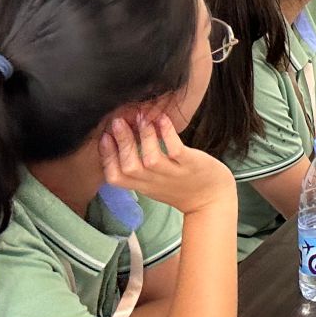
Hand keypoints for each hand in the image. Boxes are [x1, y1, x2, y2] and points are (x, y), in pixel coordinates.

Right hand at [99, 115, 233, 215]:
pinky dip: (167, 134)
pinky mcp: (191, 165)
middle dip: (121, 142)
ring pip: (151, 159)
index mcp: (142, 185)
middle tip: (118, 121)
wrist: (211, 200)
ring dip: (144, 136)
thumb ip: (138, 166)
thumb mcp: (153, 181)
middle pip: (129, 167)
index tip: (104, 136)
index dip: (107, 157)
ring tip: (142, 117)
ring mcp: (173, 174)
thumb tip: (120, 139)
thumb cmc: (180, 185)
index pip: (115, 177)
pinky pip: (176, 150)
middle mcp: (154, 181)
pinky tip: (162, 119)